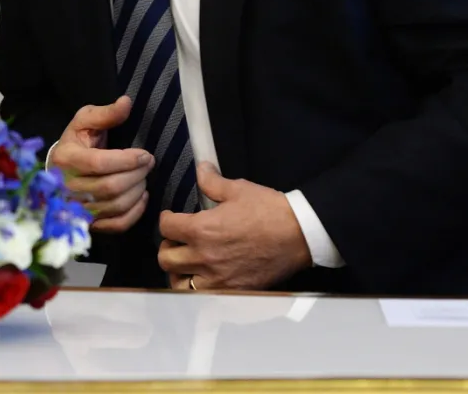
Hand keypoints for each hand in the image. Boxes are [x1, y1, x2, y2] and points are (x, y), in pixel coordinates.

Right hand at [52, 96, 153, 232]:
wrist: (59, 170)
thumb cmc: (76, 142)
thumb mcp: (85, 121)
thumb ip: (105, 114)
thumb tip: (126, 102)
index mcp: (65, 159)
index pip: (99, 163)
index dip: (127, 160)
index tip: (145, 154)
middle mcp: (67, 187)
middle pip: (110, 187)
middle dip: (136, 175)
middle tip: (149, 164)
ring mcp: (77, 208)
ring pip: (116, 206)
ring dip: (137, 190)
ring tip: (144, 177)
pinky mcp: (89, 223)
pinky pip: (117, 224)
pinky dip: (135, 213)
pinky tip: (142, 197)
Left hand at [157, 162, 311, 290]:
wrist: (300, 234)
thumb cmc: (270, 211)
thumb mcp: (238, 190)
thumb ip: (212, 182)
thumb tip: (201, 170)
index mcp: (202, 230)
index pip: (166, 227)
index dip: (167, 219)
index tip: (172, 218)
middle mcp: (205, 257)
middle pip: (166, 258)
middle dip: (167, 246)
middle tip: (177, 241)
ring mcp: (219, 278)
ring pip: (179, 283)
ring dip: (179, 272)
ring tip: (187, 263)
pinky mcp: (234, 292)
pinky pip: (204, 298)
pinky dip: (199, 291)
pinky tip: (205, 280)